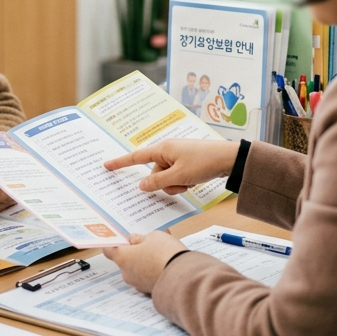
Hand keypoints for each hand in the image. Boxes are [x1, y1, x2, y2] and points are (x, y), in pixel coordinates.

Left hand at [102, 231, 187, 293]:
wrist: (183, 277)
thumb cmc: (165, 253)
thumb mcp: (154, 236)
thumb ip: (141, 238)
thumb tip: (134, 241)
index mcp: (123, 258)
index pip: (109, 250)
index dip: (113, 243)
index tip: (119, 238)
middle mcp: (127, 273)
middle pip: (126, 259)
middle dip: (136, 250)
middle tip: (149, 241)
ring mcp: (138, 284)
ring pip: (138, 268)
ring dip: (146, 260)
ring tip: (163, 249)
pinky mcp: (150, 291)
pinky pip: (148, 277)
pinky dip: (153, 270)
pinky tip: (166, 261)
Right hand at [103, 138, 238, 194]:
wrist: (229, 159)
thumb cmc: (204, 162)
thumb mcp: (179, 176)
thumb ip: (158, 182)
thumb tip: (141, 186)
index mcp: (162, 149)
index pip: (136, 157)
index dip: (120, 163)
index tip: (106, 165)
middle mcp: (167, 151)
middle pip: (154, 174)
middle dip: (165, 183)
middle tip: (182, 183)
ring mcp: (177, 157)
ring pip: (166, 178)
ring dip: (176, 185)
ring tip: (190, 182)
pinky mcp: (186, 163)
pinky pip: (176, 177)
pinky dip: (183, 182)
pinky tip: (195, 180)